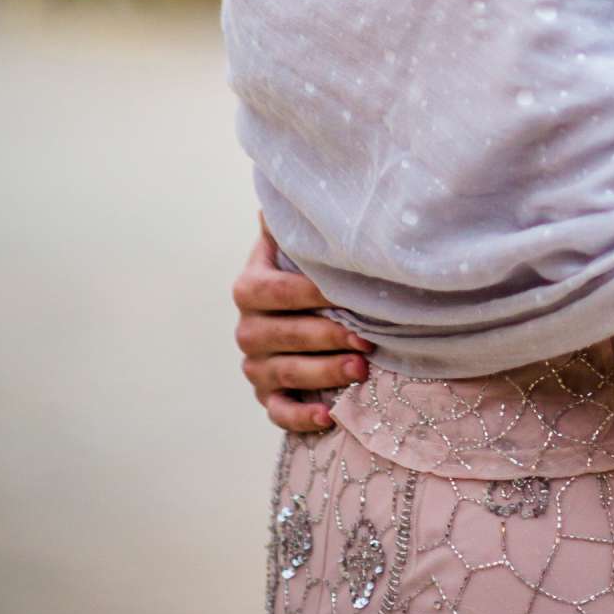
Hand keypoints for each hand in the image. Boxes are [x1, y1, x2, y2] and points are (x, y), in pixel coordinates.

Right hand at [232, 217, 371, 435]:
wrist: (295, 310)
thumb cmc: (305, 272)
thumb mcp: (294, 245)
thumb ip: (289, 225)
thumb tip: (276, 196)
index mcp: (249, 288)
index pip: (276, 291)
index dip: (312, 293)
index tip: (348, 292)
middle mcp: (247, 330)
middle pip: (284, 336)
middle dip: (327, 336)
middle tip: (366, 337)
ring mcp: (254, 367)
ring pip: (285, 374)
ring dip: (324, 374)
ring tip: (361, 369)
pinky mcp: (266, 396)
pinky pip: (279, 413)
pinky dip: (302, 417)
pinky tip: (329, 416)